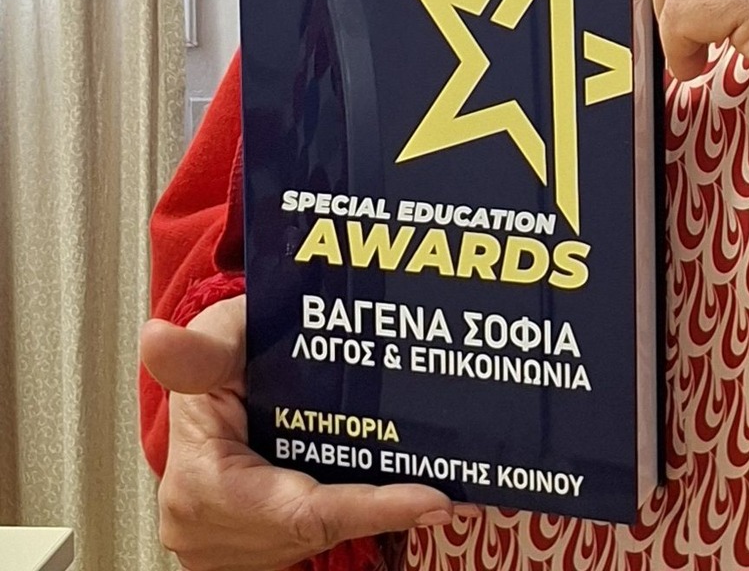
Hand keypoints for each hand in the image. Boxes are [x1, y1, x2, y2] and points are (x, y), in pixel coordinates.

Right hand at [142, 296, 455, 570]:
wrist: (211, 378)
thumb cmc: (219, 353)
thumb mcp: (217, 338)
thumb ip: (199, 350)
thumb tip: (157, 337)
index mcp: (200, 484)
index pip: (297, 512)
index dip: (367, 508)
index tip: (431, 499)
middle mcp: (207, 531)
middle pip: (313, 532)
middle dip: (382, 513)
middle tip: (453, 495)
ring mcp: (228, 548)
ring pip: (316, 542)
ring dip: (373, 519)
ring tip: (436, 495)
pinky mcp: (252, 548)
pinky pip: (310, 539)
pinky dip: (354, 518)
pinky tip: (401, 501)